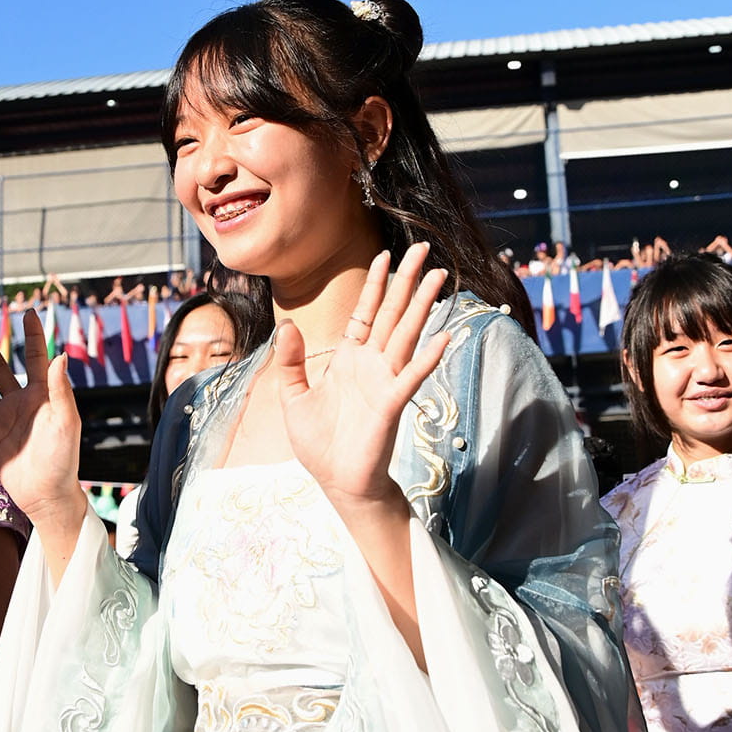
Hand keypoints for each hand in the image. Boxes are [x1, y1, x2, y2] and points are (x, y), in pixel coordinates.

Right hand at [0, 309, 82, 521]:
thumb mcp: (66, 422)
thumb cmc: (63, 459)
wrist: (47, 495)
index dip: (32, 335)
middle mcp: (19, 403)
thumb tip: (60, 355)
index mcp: (41, 396)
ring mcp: (2, 420)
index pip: (35, 358)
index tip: (27, 311)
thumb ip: (60, 390)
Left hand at [275, 243, 449, 508]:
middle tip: (424, 249)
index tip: (384, 254)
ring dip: (423, 306)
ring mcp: (384, 382)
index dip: (375, 284)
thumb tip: (287, 326)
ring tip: (440, 277)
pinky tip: (444, 335)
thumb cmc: (319, 445)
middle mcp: (371, 365)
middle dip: (407, 281)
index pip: (365, 312)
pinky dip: (427, 357)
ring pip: (406, 335)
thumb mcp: (292, 399)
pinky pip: (411, 376)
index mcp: (348, 360)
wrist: (337, 482)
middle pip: (393, 314)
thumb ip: (289, 363)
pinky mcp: (391, 405)